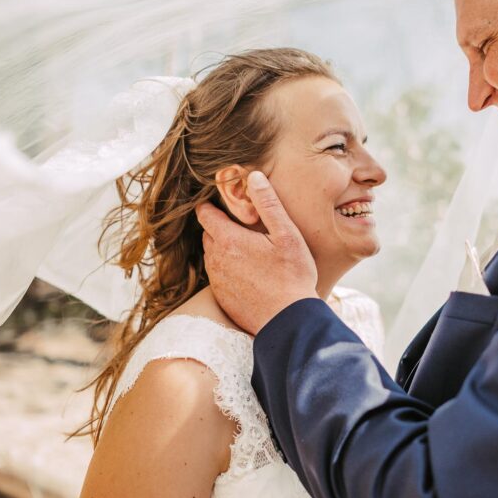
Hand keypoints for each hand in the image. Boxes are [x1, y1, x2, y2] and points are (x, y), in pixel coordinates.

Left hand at [196, 171, 317, 334]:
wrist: (288, 321)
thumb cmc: (292, 276)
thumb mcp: (287, 234)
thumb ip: (268, 203)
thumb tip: (254, 176)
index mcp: (228, 239)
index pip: (205, 213)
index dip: (212, 205)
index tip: (224, 203)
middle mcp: (215, 260)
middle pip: (208, 234)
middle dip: (221, 228)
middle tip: (244, 228)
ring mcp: (217, 281)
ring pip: (213, 256)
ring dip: (225, 251)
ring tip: (250, 252)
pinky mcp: (222, 298)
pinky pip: (219, 277)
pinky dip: (230, 272)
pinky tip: (251, 275)